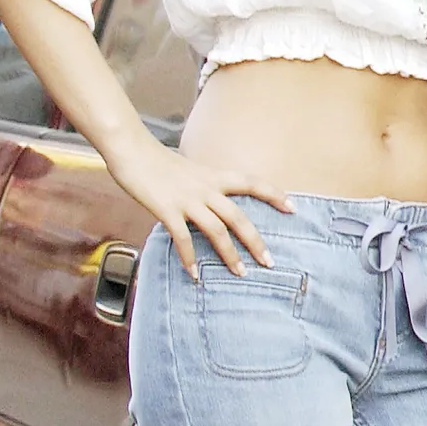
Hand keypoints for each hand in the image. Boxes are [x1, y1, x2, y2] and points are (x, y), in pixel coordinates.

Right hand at [107, 140, 292, 278]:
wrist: (133, 151)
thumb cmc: (159, 162)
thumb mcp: (192, 170)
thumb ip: (206, 185)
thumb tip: (215, 201)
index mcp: (215, 176)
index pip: (253, 182)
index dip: (274, 194)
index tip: (293, 208)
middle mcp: (206, 188)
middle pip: (239, 217)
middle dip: (256, 241)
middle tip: (269, 261)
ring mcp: (188, 200)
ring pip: (217, 230)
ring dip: (230, 255)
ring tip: (240, 274)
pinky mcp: (167, 210)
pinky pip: (183, 239)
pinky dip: (190, 258)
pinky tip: (195, 275)